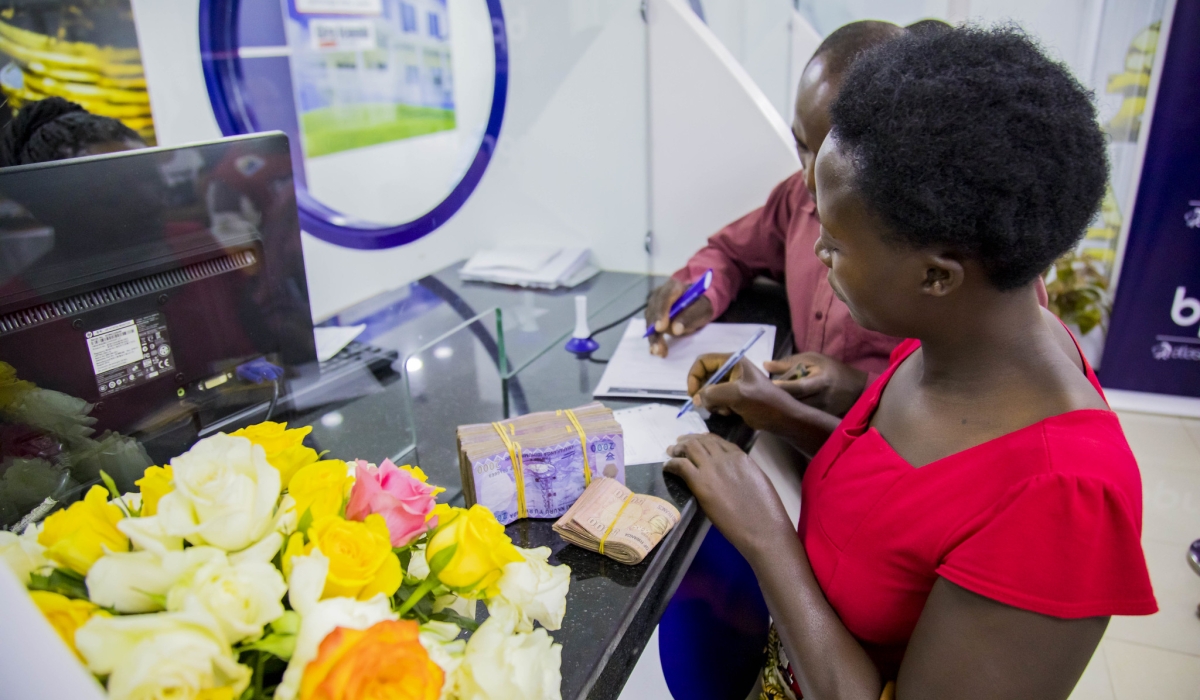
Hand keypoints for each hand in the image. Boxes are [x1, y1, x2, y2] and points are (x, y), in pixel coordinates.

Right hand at [645, 278, 713, 356]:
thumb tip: (676, 329)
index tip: (661, 328)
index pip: (665, 297)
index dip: (661, 312)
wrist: (695, 305)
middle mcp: (660, 294)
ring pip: (650, 321)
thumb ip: (690, 316)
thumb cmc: (699, 305)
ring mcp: (654, 305)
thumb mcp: (702, 309)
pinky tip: (655, 350)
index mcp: (674, 286)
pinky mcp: (652, 316)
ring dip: (653, 337)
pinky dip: (653, 339)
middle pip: (654, 310)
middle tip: (658, 345)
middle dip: (655, 329)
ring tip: (658, 351)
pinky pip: (650, 328)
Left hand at [664, 433, 793, 554]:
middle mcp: (725, 458)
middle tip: (679, 444)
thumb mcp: (758, 481)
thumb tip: (732, 474)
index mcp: (741, 457)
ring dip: (678, 449)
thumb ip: (742, 472)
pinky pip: (680, 466)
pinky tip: (667, 467)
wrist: (763, 528)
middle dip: (688, 440)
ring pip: (690, 448)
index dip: (704, 439)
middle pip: (702, 441)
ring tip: (671, 452)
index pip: (718, 441)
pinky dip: (671, 464)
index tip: (697, 441)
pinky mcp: (700, 483)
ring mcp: (712, 468)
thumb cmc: (766, 513)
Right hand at [687, 355, 800, 433]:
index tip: (693, 394)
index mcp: (732, 361)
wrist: (782, 419)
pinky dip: (718, 407)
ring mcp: (733, 383)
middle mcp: (731, 369)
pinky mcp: (735, 396)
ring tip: (724, 410)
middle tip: (706, 406)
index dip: (694, 376)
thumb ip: (713, 393)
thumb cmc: (763, 403)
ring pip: (709, 390)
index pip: (702, 362)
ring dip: (712, 402)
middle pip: (704, 376)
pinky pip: (717, 399)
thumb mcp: (737, 395)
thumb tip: (697, 399)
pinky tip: (729, 413)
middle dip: (704, 392)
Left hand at [762, 352, 867, 416]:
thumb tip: (766, 365)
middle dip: (776, 399)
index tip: (768, 385)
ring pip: (796, 412)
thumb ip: (790, 363)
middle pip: (795, 402)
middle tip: (758, 395)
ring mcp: (821, 412)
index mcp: (821, 381)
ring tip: (764, 402)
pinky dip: (787, 413)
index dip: (784, 387)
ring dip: (780, 407)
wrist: (855, 388)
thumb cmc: (831, 369)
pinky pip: (800, 417)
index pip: (800, 386)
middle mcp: (821, 399)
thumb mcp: (813, 359)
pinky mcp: (819, 419)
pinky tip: (776, 410)